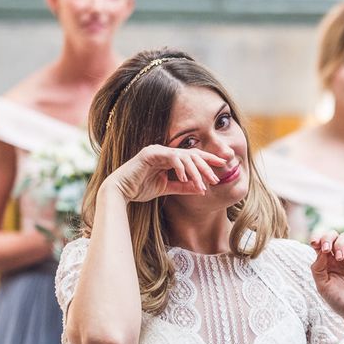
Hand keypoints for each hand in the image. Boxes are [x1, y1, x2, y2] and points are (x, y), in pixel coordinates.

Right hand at [104, 145, 226, 202]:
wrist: (120, 192)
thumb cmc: (140, 189)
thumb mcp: (167, 188)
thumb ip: (183, 186)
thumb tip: (201, 188)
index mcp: (169, 158)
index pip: (192, 156)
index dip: (208, 159)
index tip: (223, 165)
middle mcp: (164, 151)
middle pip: (192, 155)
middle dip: (206, 166)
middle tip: (217, 178)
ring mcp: (157, 150)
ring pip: (184, 157)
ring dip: (196, 171)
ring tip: (203, 184)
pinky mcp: (150, 154)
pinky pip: (171, 158)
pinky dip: (180, 168)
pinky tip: (185, 178)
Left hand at [310, 231, 343, 343]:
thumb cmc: (339, 301)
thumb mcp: (322, 285)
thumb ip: (318, 267)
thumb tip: (320, 250)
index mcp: (327, 262)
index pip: (321, 243)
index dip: (317, 238)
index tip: (314, 243)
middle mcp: (339, 257)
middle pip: (333, 235)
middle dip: (328, 238)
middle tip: (326, 250)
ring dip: (340, 244)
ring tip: (340, 259)